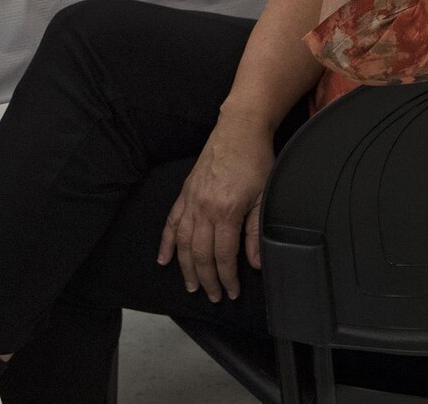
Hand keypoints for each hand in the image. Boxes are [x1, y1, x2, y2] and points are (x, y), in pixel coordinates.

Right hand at [158, 113, 274, 301]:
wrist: (239, 129)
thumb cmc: (255, 160)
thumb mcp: (263, 197)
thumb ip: (255, 233)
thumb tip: (253, 263)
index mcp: (226, 211)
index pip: (223, 255)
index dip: (227, 278)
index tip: (231, 292)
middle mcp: (203, 208)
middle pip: (200, 253)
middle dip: (206, 279)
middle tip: (213, 297)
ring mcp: (191, 200)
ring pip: (184, 242)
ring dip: (185, 267)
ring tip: (191, 286)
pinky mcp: (185, 192)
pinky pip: (172, 221)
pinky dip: (167, 242)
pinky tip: (164, 258)